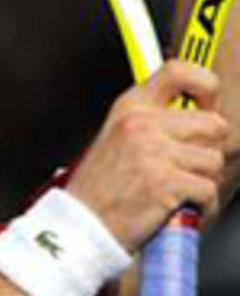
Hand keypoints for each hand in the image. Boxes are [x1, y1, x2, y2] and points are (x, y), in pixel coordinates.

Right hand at [66, 60, 227, 251]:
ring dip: (201, 180)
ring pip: (214, 160)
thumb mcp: (116, 137)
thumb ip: (152, 120)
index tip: (206, 103)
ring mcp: (154, 152)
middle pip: (213, 123)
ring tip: (173, 188)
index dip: (205, 86)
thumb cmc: (99, 187)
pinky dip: (199, 204)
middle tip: (185, 165)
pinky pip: (208, 189)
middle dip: (207, 149)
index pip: (179, 71)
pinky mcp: (166, 182)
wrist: (81, 224)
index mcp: (130, 107)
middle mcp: (142, 124)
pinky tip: (175, 206)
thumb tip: (195, 114)